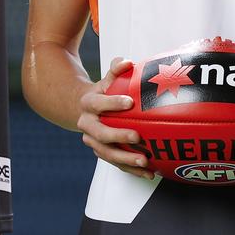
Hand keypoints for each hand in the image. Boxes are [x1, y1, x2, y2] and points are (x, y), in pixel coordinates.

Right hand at [76, 58, 155, 179]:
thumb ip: (116, 69)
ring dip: (125, 158)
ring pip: (107, 153)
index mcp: (88, 104)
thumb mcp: (108, 79)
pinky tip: (148, 172)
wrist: (86, 110)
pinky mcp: (102, 153)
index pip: (98, 104)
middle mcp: (87, 125)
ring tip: (144, 161)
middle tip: (137, 136)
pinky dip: (131, 169)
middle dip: (118, 136)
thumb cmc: (104, 92)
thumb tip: (127, 62)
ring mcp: (93, 141)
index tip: (130, 102)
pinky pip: (116, 164)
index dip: (112, 103)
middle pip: (100, 134)